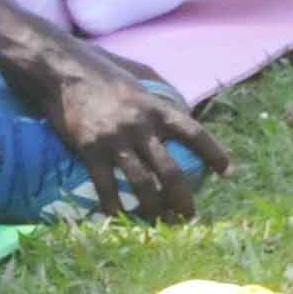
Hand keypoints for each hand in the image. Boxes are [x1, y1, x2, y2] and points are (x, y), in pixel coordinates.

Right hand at [14, 42, 229, 220]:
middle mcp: (141, 126)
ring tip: (160, 223)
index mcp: (156, 107)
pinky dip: (114, 207)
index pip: (194, 133)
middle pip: (171, 170)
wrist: (62, 71)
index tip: (230, 173)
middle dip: (184, 198)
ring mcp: (116, 140)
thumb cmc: (100, 70)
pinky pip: (106, 187)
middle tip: (190, 216)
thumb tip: (178, 105)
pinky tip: (119, 220)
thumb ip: (157, 93)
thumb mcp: (137, 77)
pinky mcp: (90, 150)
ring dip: (154, 209)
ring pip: (142, 185)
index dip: (215, 154)